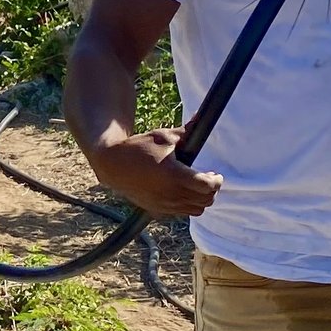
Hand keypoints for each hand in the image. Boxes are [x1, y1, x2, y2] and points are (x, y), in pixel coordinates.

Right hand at [85, 128, 222, 218]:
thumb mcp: (163, 136)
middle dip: (211, 190)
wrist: (114, 165)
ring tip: (197, 186)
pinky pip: (181, 213)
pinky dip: (188, 205)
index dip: (216, 181)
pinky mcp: (157, 210)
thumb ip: (186, 132)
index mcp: (174, 175)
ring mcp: (164, 205)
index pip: (207, 186)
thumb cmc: (139, 148)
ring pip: (196, 210)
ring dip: (201, 199)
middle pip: (206, 201)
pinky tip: (182, 191)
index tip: (216, 174)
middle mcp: (170, 194)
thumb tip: (202, 117)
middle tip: (208, 178)